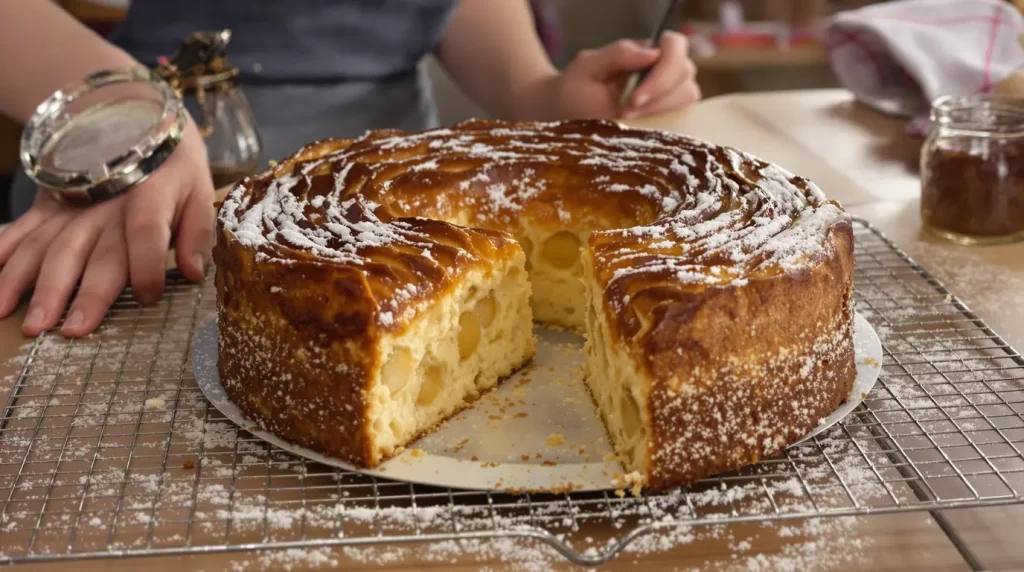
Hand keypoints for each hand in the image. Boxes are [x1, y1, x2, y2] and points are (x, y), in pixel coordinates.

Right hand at [0, 118, 214, 336]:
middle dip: (76, 292)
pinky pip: (20, 232)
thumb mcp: (198, 190)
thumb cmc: (170, 166)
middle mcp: (104, 207)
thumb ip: (197, 231)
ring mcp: (70, 207)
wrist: (127, 117)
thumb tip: (194, 272)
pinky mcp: (47, 206)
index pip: (147, 232)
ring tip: (21, 320)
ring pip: (46, 248)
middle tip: (66, 331)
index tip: (149, 297)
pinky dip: (1, 257)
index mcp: (148, 199)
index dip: (149, 264)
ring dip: (30, 285)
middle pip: (88, 251)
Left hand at [546, 31, 700, 119]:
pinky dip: (666, 128)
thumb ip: (618, 54)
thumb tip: (652, 53)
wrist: (563, 118)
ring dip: (660, 113)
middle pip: (685, 73)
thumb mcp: (588, 67)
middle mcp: (664, 71)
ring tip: (627, 123)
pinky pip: (683, 121)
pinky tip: (640, 134)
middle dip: (658, 98)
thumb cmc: (574, 90)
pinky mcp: (669, 119)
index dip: (662, 72)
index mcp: (646, 52)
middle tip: (625, 114)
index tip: (634, 98)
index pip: (674, 46)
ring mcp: (669, 96)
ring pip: (688, 98)